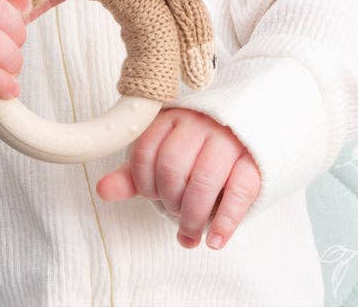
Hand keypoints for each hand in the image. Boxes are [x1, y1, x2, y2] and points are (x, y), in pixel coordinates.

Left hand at [95, 107, 260, 250]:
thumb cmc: (195, 153)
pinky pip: (239, 192)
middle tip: (175, 215)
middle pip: (172, 166)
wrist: (246, 136)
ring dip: (193, 216)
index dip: (143, 182)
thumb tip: (102, 189)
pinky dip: (224, 222)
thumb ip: (134, 174)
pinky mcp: (254, 160)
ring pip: (204, 180)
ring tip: (191, 232)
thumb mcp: (162, 158)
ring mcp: (229, 139)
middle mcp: (199, 123)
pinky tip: (213, 240)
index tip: (151, 196)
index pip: (144, 150)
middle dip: (169, 201)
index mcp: (171, 117)